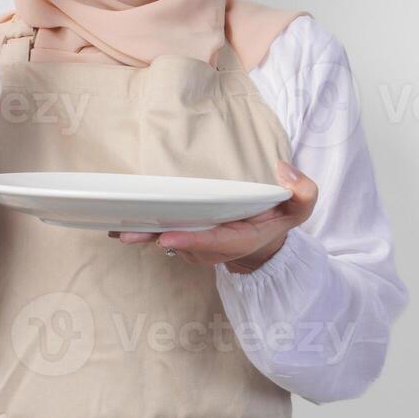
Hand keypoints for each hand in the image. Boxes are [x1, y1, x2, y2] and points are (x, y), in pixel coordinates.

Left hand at [109, 161, 318, 271]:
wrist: (264, 244)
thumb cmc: (278, 219)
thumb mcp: (300, 206)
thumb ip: (302, 191)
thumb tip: (284, 169)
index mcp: (240, 239)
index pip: (215, 241)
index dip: (192, 240)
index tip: (169, 236)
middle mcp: (214, 248)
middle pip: (181, 244)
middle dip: (155, 239)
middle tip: (127, 232)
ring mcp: (198, 248)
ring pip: (167, 243)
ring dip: (143, 236)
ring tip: (117, 228)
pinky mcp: (185, 241)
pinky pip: (162, 238)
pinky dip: (143, 232)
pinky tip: (118, 225)